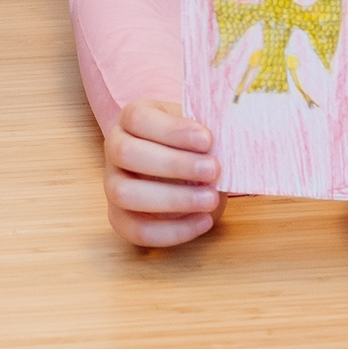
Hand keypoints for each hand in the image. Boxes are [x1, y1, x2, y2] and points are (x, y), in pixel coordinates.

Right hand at [103, 99, 221, 246]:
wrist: (187, 170)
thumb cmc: (195, 148)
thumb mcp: (201, 131)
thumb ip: (211, 136)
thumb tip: (235, 143)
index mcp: (132, 120)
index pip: (137, 118)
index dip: (171, 130)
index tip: (208, 139)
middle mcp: (115, 149)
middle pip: (125, 153)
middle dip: (172, 164)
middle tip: (213, 169)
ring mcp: (113, 184)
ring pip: (123, 193)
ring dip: (172, 198)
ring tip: (210, 198)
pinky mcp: (121, 217)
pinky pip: (137, 230)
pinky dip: (173, 230)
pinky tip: (204, 220)